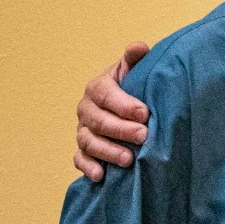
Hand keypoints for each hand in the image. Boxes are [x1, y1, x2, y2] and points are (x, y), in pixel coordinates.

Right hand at [74, 44, 151, 180]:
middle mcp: (87, 109)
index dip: (123, 104)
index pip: (106, 95)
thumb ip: (135, 60)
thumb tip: (139, 47)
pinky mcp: (83, 150)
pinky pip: (80, 159)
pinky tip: (100, 176)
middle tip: (143, 136)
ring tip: (128, 160)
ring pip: (88, 142)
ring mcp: (83, 130)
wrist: (127, 108)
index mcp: (98, 88)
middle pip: (98, 121)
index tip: (144, 113)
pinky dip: (87, 167)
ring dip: (107, 151)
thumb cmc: (133, 89)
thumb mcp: (134, 73)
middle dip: (121, 129)